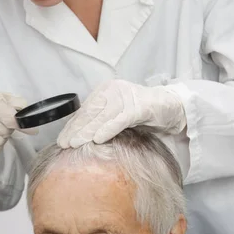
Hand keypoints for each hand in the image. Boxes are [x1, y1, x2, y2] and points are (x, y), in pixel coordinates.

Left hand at [57, 79, 185, 147]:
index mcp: (106, 91)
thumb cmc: (143, 113)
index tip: (62, 138)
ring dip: (88, 131)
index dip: (73, 124)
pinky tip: (98, 139)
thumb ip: (102, 120)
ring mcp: (127, 97)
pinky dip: (108, 129)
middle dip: (76, 129)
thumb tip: (79, 136)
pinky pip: (121, 119)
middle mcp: (114, 90)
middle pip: (91, 112)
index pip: (86, 109)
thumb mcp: (118, 115)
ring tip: (76, 143)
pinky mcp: (140, 107)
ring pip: (103, 116)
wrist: (171, 108)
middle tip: (64, 144)